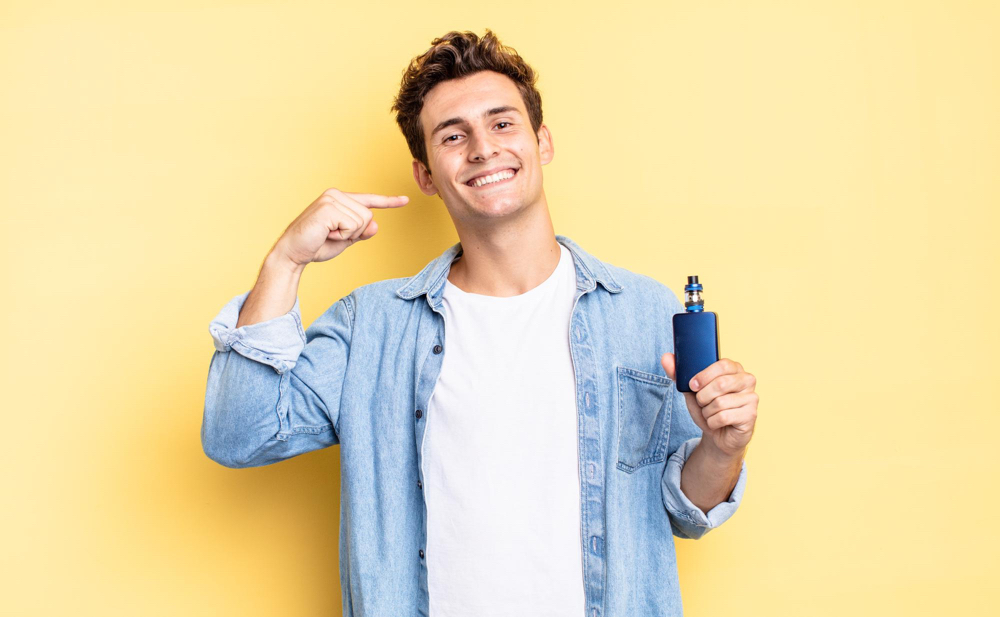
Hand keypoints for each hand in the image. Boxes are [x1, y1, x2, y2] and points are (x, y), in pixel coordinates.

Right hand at [273, 188, 409, 266]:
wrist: (293, 253)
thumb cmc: (316, 245)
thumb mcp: (345, 239)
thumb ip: (361, 232)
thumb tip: (375, 225)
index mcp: (340, 199)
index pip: (369, 200)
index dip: (388, 201)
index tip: (405, 200)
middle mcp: (336, 194)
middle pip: (368, 216)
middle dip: (355, 233)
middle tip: (332, 235)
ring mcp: (331, 199)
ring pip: (362, 221)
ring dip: (347, 235)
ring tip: (327, 234)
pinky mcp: (328, 208)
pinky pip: (352, 226)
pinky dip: (342, 236)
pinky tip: (325, 234)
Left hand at [660, 354, 757, 458]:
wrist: (718, 434)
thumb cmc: (708, 408)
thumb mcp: (691, 391)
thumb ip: (679, 374)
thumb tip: (665, 357)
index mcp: (734, 369)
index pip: (723, 364)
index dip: (704, 375)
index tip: (693, 385)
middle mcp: (747, 380)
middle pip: (720, 384)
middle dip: (703, 397)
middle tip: (702, 403)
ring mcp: (751, 398)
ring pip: (720, 402)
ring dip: (707, 412)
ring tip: (711, 413)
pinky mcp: (751, 415)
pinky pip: (724, 417)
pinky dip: (712, 422)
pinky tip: (717, 422)